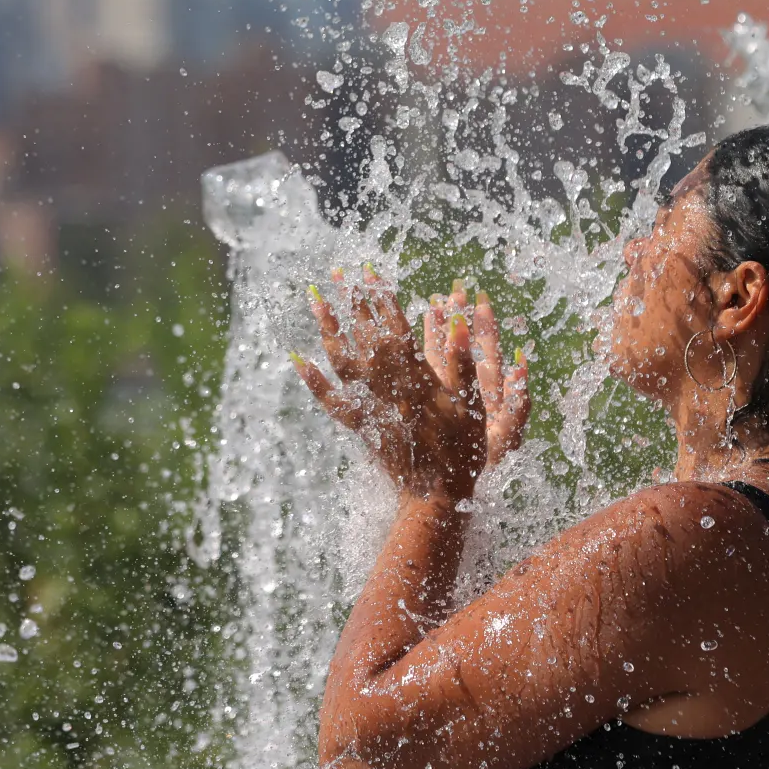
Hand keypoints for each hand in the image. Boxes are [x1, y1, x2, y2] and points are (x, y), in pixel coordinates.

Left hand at [296, 273, 529, 502]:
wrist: (435, 495)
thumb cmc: (461, 451)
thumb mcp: (470, 404)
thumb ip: (461, 362)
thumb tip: (457, 321)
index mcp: (417, 377)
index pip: (396, 327)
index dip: (382, 298)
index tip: (369, 273)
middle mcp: (389, 386)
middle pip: (366, 335)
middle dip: (352, 302)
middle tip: (338, 274)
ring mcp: (371, 405)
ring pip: (343, 361)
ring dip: (328, 329)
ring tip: (315, 301)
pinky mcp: (360, 424)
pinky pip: (332, 400)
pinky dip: (313, 380)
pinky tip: (298, 360)